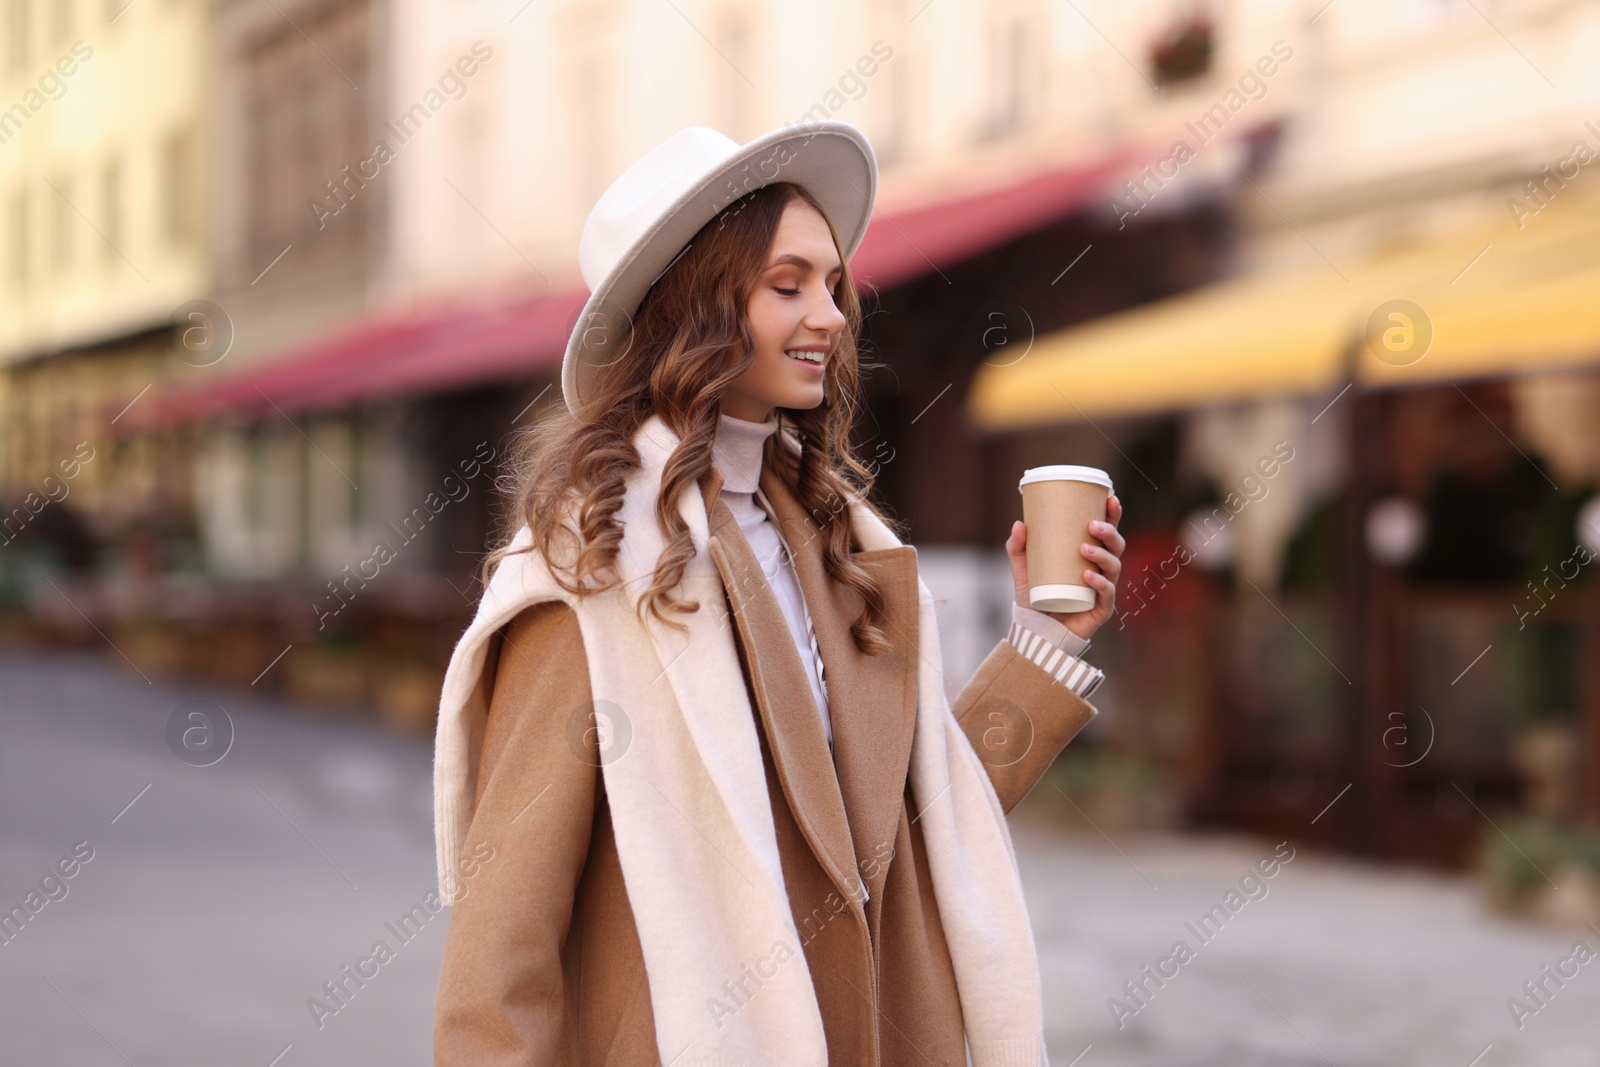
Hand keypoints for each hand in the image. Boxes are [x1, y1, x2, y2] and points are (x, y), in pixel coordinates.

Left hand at [1005, 494, 1124, 639]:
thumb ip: (1018, 548)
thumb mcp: (1023, 569)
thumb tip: (1019, 524)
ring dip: (1102, 555)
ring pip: (1114, 567)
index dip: (1113, 516)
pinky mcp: (1101, 610)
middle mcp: (1102, 571)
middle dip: (1109, 533)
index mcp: (1089, 557)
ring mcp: (1104, 590)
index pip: (1106, 533)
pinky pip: (1107, 594)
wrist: (1035, 630)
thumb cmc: (1035, 597)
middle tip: (1092, 526)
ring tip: (1084, 549)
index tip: (1111, 499)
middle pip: (1116, 547)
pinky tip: (1089, 576)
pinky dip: (1100, 583)